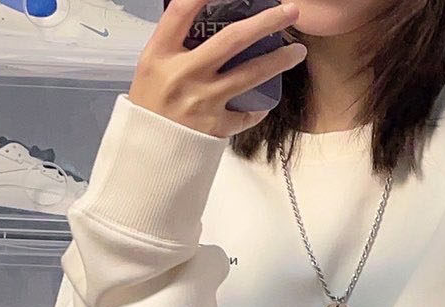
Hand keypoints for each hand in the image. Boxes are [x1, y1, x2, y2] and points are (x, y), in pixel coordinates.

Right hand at [129, 0, 307, 139]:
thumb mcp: (152, 66)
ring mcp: (202, 102)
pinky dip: (258, 108)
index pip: (183, 11)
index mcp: (161, 54)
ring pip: (250, 75)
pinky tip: (265, 101)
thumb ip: (176, 43)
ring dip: (278, 61)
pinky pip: (246, 114)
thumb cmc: (150, 106)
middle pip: (232, 40)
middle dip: (266, 22)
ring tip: (297, 52)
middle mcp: (184, 74)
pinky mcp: (215, 127)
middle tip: (290, 12)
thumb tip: (204, 18)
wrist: (147, 154)